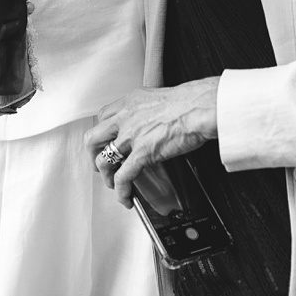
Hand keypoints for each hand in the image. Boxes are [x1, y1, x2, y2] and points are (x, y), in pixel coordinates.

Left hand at [85, 78, 219, 206]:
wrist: (203, 107)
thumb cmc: (192, 101)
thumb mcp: (162, 98)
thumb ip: (150, 109)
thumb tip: (155, 120)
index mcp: (131, 102)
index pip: (103, 116)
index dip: (102, 131)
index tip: (106, 139)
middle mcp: (126, 117)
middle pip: (93, 138)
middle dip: (93, 155)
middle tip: (101, 163)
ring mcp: (131, 136)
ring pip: (103, 160)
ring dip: (106, 176)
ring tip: (113, 183)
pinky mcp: (142, 153)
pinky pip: (123, 177)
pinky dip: (121, 191)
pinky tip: (126, 197)